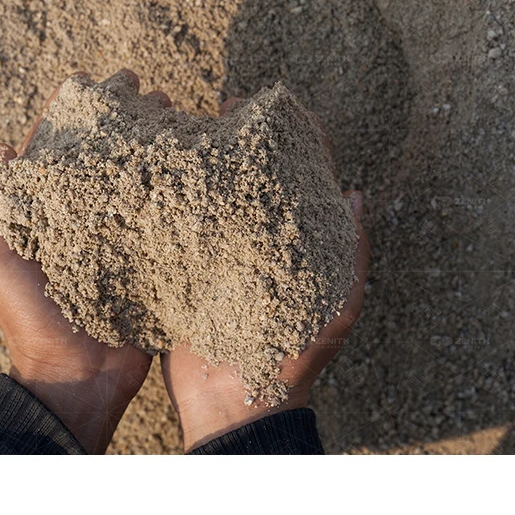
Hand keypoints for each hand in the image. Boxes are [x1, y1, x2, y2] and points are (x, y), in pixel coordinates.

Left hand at [0, 71, 169, 453]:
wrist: (76, 377)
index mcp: (46, 211)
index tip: (97, 80)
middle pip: (106, 154)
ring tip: (180, 116)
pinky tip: (198, 163)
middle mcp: (84, 215)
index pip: (58, 148)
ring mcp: (120, 234)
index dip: (75, 111)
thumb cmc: (31, 320)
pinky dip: (178, 188)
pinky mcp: (149, 256)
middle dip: (127, 120)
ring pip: (139, 176)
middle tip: (152, 93)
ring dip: (157, 144)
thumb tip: (0, 150)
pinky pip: (164, 215)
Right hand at [161, 98, 370, 451]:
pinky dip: (175, 197)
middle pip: (257, 176)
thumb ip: (351, 257)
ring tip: (187, 129)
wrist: (234, 407)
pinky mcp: (190, 268)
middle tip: (220, 110)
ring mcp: (224, 253)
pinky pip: (184, 225)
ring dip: (207, 160)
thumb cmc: (290, 361)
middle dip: (243, 138)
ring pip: (218, 194)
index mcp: (300, 245)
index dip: (296, 138)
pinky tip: (158, 172)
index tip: (271, 107)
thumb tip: (355, 194)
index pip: (305, 179)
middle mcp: (263, 241)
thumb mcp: (335, 312)